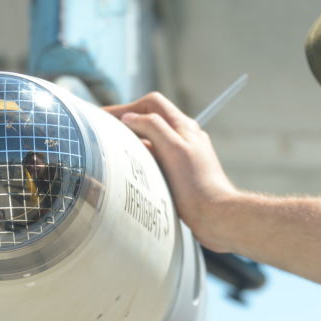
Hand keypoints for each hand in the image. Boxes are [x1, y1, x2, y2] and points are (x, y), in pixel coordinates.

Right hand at [104, 92, 241, 251]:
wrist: (217, 216)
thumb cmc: (197, 185)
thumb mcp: (173, 149)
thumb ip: (153, 127)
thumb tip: (130, 117)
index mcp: (184, 127)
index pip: (152, 103)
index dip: (126, 107)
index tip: (103, 117)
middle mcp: (185, 138)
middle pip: (152, 119)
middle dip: (127, 122)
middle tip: (104, 132)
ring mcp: (184, 156)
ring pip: (154, 140)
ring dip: (134, 141)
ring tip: (113, 150)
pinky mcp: (182, 175)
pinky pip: (157, 159)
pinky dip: (142, 159)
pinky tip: (133, 171)